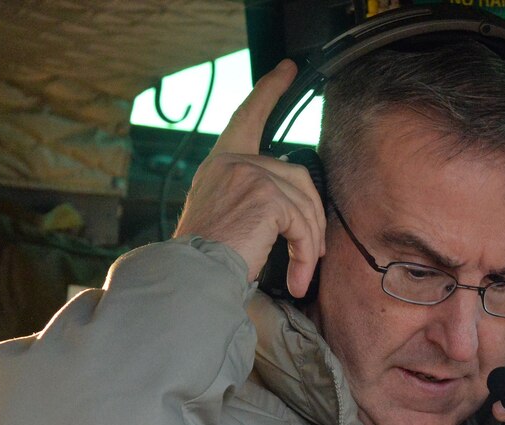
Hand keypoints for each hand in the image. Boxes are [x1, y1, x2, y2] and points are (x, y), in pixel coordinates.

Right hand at [173, 60, 325, 297]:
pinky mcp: (267, 197)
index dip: (269, 90)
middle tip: (313, 252)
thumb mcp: (223, 214)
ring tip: (302, 273)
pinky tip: (297, 276)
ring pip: (304, 203)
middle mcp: (233, 161)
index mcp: (221, 162)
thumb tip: (293, 213)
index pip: (248, 116)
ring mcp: (251, 174)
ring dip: (309, 242)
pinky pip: (303, 223)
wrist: (191, 275)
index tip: (286, 70)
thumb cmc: (205, 257)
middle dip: (311, 216)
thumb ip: (249, 198)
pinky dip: (305, 252)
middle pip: (296, 175)